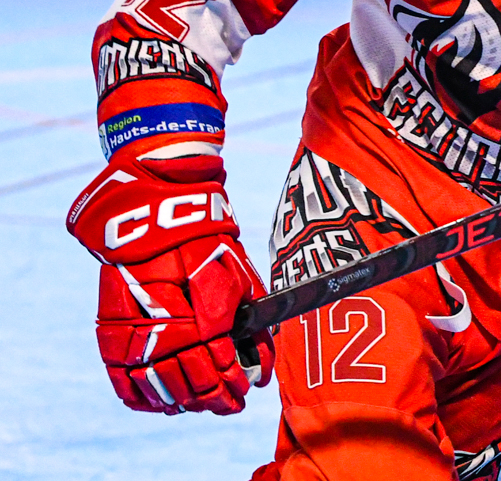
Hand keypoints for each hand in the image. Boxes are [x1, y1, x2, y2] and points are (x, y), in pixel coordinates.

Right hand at [67, 149, 273, 414]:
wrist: (154, 220)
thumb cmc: (206, 245)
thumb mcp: (241, 280)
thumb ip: (252, 326)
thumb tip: (262, 366)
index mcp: (207, 323)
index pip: (224, 373)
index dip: (237, 388)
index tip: (247, 392)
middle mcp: (171, 337)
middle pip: (196, 388)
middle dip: (218, 401)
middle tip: (230, 405)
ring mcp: (138, 340)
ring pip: (163, 392)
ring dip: (185, 404)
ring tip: (200, 406)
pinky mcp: (112, 339)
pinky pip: (127, 384)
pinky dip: (146, 399)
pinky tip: (163, 403)